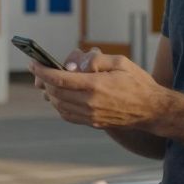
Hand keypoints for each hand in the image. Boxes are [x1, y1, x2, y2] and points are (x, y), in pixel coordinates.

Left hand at [30, 50, 167, 129]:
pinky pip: (67, 115)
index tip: (32, 63)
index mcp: (96, 86)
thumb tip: (74, 64)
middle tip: (38, 70)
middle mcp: (90, 103)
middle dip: (43, 80)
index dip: (42, 70)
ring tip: (47, 81)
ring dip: (49, 93)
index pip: (59, 78)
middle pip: (55, 92)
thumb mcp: (120, 62)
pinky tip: (59, 95)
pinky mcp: (92, 123)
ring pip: (58, 105)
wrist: (151, 110)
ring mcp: (90, 116)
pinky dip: (58, 104)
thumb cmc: (137, 82)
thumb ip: (95, 60)